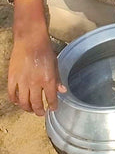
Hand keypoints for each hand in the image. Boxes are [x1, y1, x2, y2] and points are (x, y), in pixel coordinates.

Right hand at [8, 0, 64, 115]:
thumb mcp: (55, 64)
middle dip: (39, 110)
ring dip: (28, 108)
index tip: (53, 109)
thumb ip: (57, 79)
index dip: (52, 106)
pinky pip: (12, 95)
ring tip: (31, 110)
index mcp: (48, 79)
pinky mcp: (12, 79)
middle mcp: (35, 83)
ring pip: (23, 102)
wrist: (30, 41)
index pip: (51, 98)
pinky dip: (15, 101)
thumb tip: (63, 91)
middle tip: (41, 113)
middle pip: (36, 103)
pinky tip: (19, 102)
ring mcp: (22, 82)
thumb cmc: (45, 51)